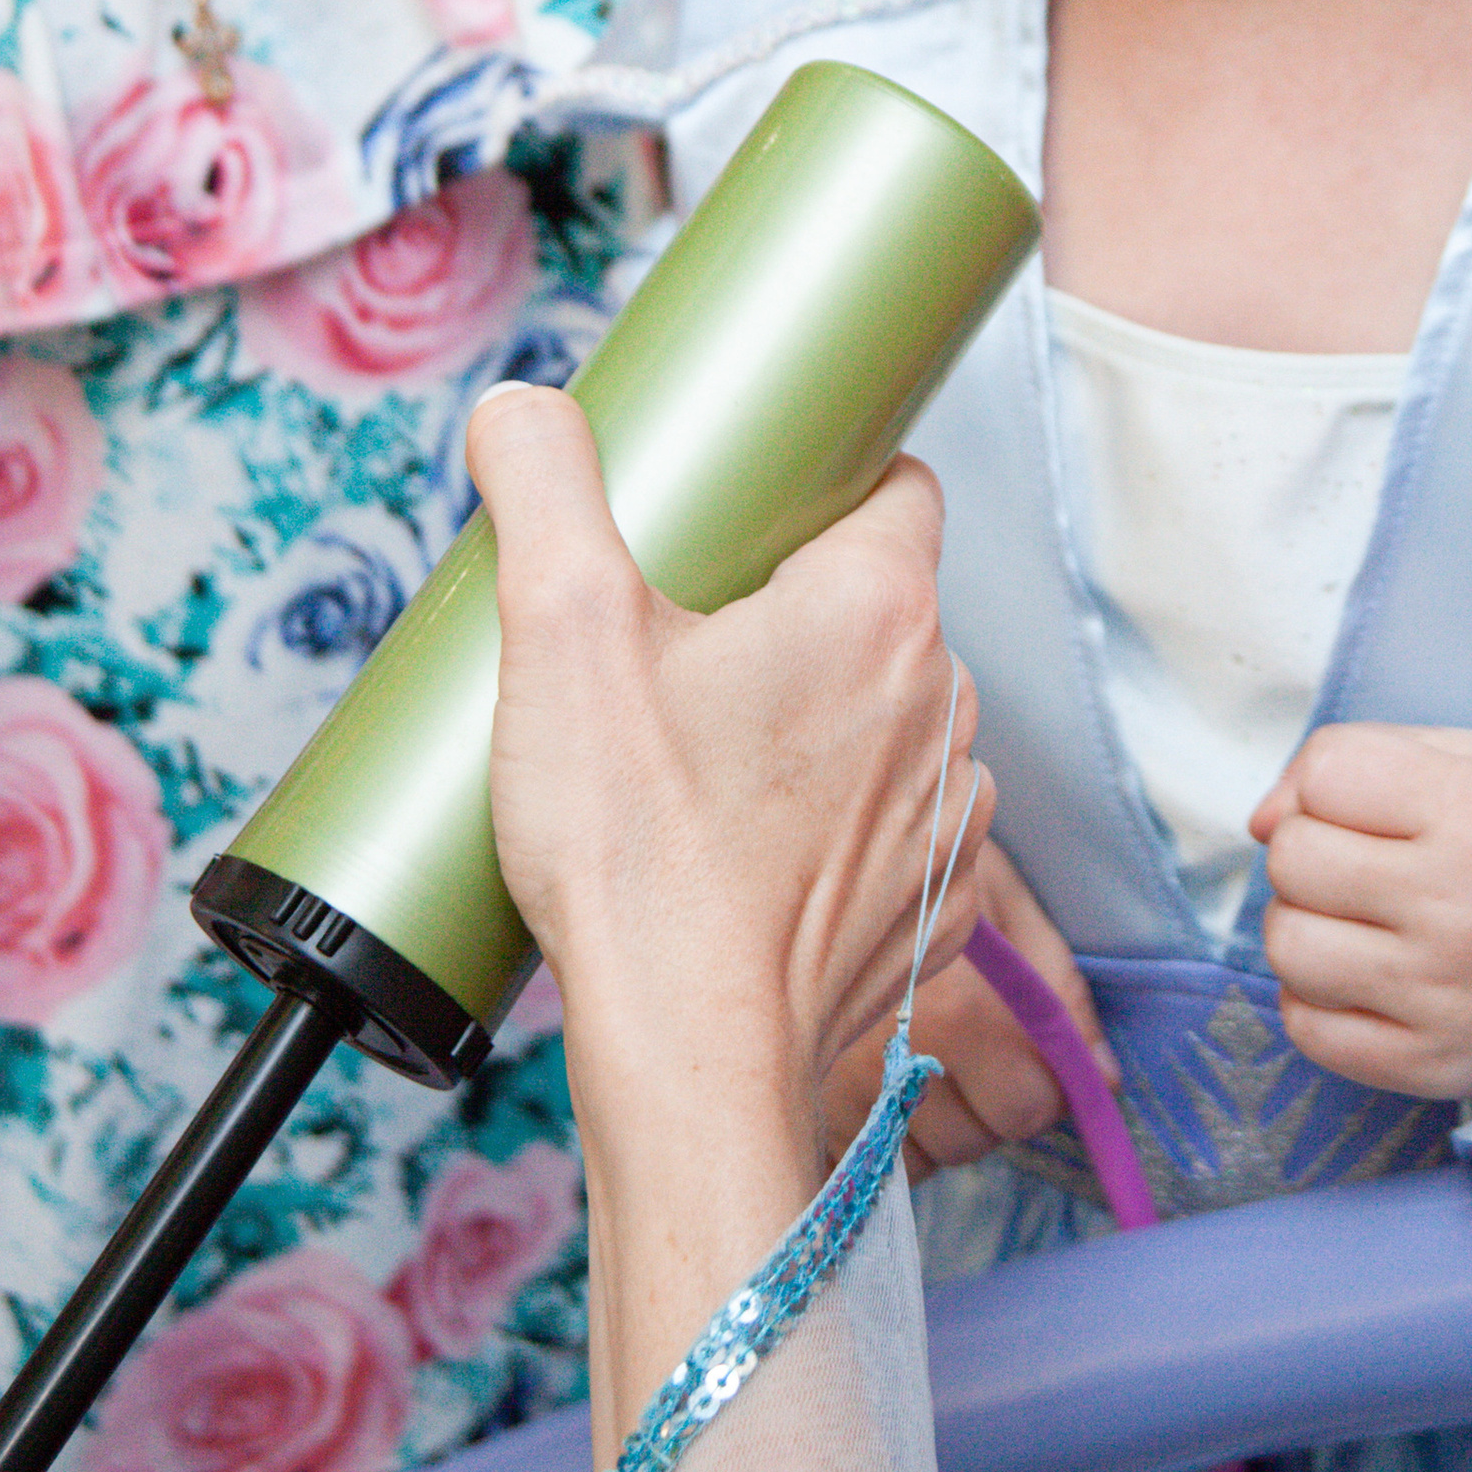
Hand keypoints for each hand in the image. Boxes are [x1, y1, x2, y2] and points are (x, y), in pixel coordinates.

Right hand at [477, 395, 988, 1107]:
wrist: (693, 1062)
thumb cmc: (639, 855)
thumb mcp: (561, 629)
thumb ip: (546, 487)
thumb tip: (520, 409)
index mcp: (878, 606)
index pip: (898, 485)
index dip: (825, 487)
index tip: (749, 519)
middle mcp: (944, 698)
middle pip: (879, 607)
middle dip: (795, 615)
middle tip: (681, 658)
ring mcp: (951, 809)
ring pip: (889, 719)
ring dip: (820, 728)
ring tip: (704, 767)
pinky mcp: (939, 904)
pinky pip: (894, 827)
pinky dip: (837, 830)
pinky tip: (749, 854)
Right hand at [820, 840, 1115, 1179]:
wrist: (797, 852)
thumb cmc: (914, 866)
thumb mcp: (1000, 903)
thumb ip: (1058, 993)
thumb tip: (1102, 1079)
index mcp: (955, 1012)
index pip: (1027, 1108)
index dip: (1043, 1084)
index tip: (1029, 1050)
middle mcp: (893, 1066)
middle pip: (976, 1140)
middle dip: (990, 1102)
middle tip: (971, 1038)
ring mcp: (838, 1097)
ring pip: (925, 1157)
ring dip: (937, 1120)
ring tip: (918, 1042)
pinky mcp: (804, 1113)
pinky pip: (872, 1159)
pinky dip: (887, 1131)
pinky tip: (878, 1068)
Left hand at [1250, 723, 1471, 1099]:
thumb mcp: (1468, 761)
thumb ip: (1354, 760)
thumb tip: (1262, 819)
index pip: (1327, 774)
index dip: (1333, 781)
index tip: (1376, 802)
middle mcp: (1463, 909)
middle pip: (1295, 860)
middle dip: (1316, 850)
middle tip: (1369, 862)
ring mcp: (1445, 997)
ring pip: (1289, 947)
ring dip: (1309, 925)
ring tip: (1364, 921)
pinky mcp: (1431, 1065)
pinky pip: (1309, 1031)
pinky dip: (1319, 1000)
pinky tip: (1367, 977)